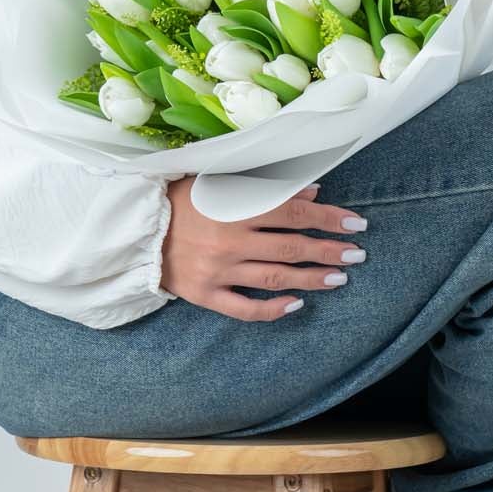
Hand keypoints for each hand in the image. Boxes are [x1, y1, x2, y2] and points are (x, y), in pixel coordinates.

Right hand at [159, 178, 367, 320]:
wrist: (135, 229)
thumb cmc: (181, 199)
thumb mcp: (222, 181)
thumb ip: (267, 186)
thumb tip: (312, 192)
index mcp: (235, 208)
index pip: (295, 214)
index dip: (329, 219)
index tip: (356, 224)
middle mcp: (230, 241)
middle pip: (292, 248)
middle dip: (329, 251)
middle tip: (357, 253)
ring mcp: (218, 271)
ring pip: (275, 279)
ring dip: (312, 279)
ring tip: (339, 278)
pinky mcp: (205, 295)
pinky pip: (245, 309)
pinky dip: (273, 310)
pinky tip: (296, 304)